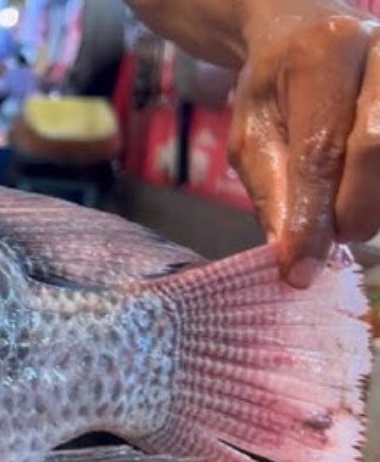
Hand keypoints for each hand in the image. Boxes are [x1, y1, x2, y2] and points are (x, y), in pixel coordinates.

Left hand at [231, 2, 379, 286]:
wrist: (307, 32)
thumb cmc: (275, 89)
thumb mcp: (251, 134)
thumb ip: (269, 191)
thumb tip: (290, 255)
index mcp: (322, 54)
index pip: (320, 150)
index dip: (311, 217)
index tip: (299, 271)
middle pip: (375, 150)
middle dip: (350, 212)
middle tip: (329, 242)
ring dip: (374, 205)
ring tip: (345, 219)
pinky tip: (364, 198)